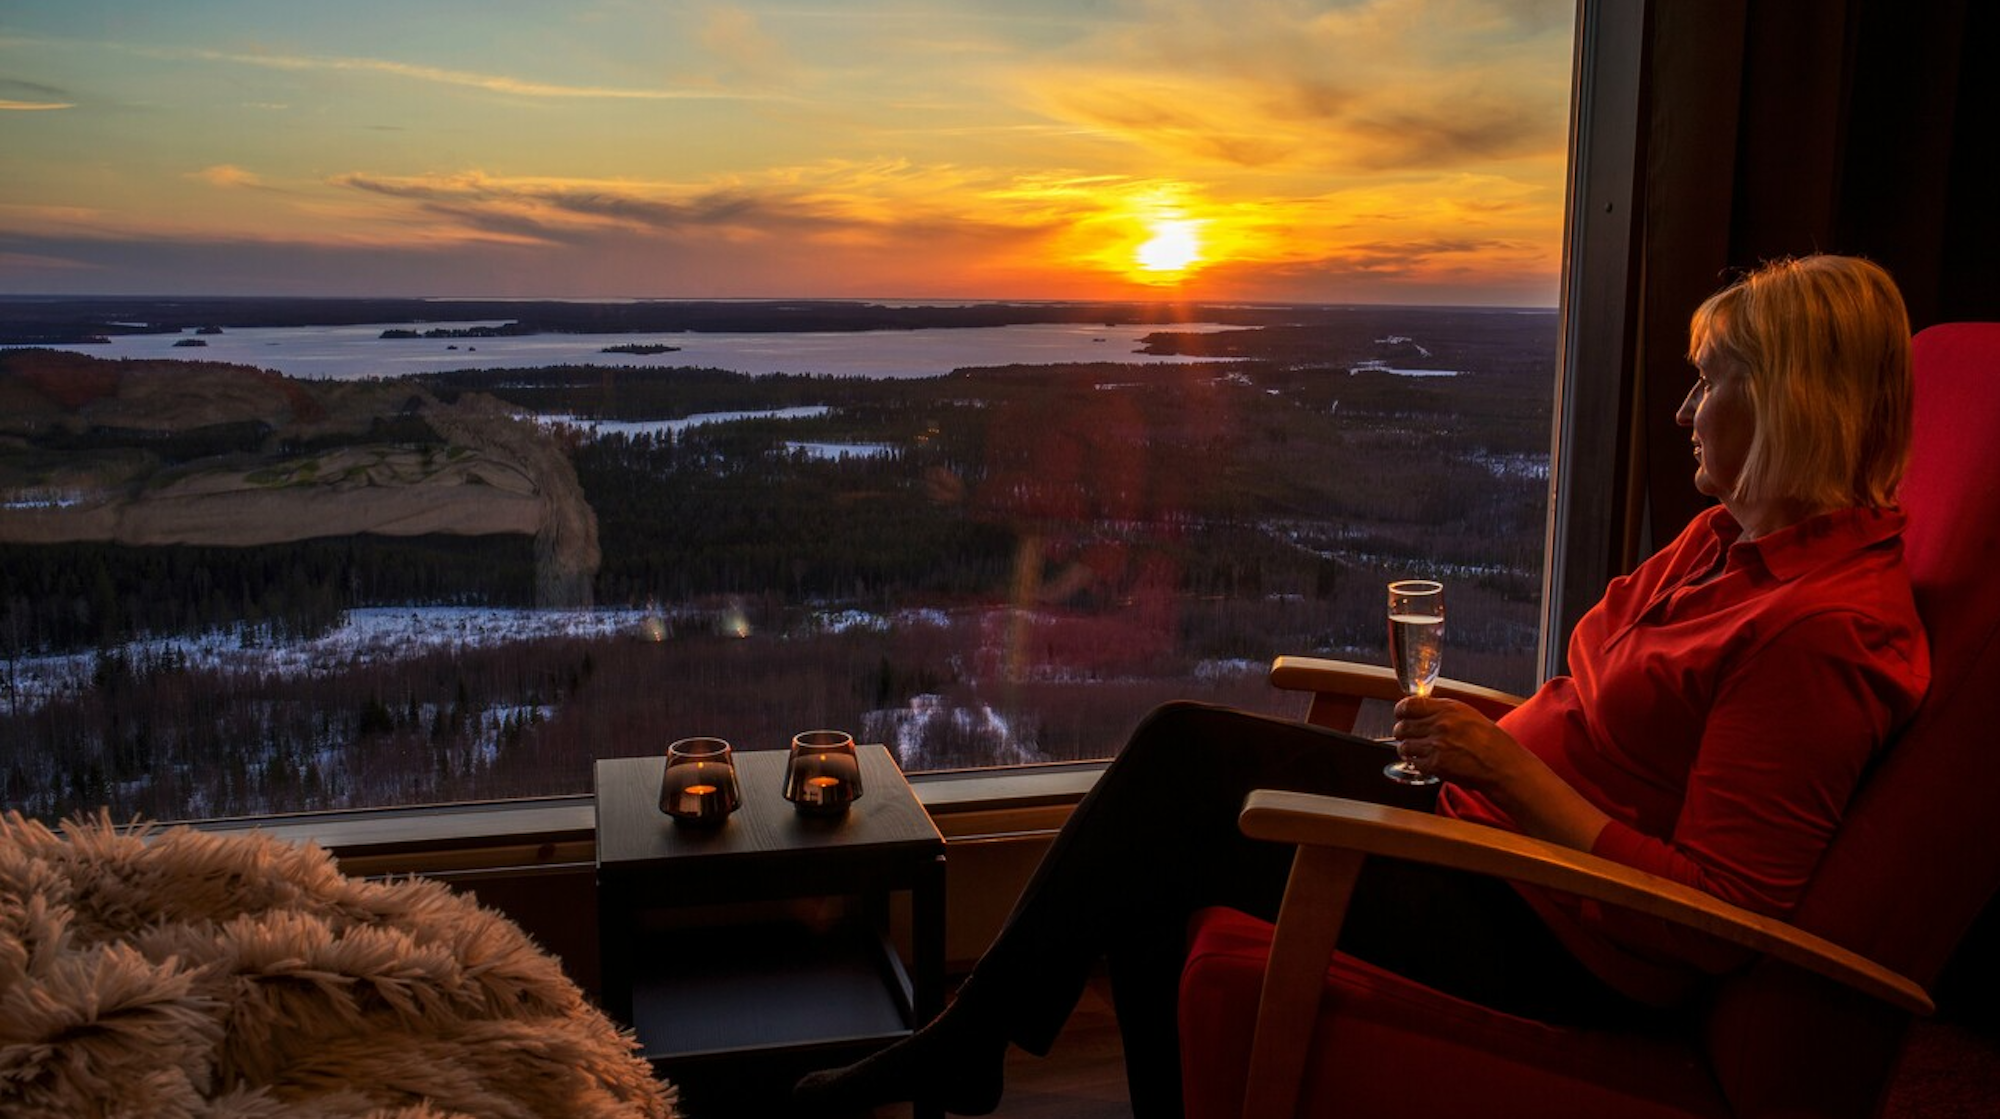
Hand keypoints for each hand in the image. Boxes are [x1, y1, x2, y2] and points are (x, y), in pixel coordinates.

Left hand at [1389, 695, 1526, 791]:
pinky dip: (1418, 763)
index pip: (1409, 705)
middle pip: (1403, 726)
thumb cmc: (1489, 741)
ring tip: (1417, 750)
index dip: (1401, 711)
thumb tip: (1421, 710)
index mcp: (1447, 709)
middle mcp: (1440, 725)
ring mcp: (1437, 745)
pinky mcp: (1436, 765)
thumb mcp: (1466, 715)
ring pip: (1404, 746)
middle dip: (1402, 732)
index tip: (1401, 714)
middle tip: (1407, 735)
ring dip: (1408, 749)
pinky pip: (1414, 763)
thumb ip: (1442, 711)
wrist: (1501, 764)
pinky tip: (1427, 761)